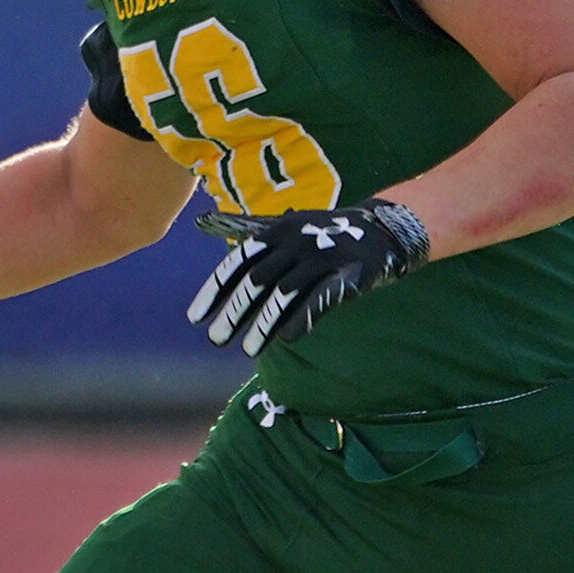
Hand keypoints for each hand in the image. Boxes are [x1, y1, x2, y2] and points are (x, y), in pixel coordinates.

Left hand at [188, 200, 429, 357]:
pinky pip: (320, 300)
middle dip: (234, 313)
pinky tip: (285, 339)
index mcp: (276, 231)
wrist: (378, 230)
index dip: (215, 290)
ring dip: (263, 325)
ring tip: (247, 350)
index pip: (237, 262)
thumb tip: (201, 221)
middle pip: (257, 281)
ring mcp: (323, 257)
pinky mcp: (348, 275)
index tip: (195, 318)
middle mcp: (296, 241)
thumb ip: (248, 232)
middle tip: (216, 340)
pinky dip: (301, 319)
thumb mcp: (284, 227)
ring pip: (284, 294)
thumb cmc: (322, 234)